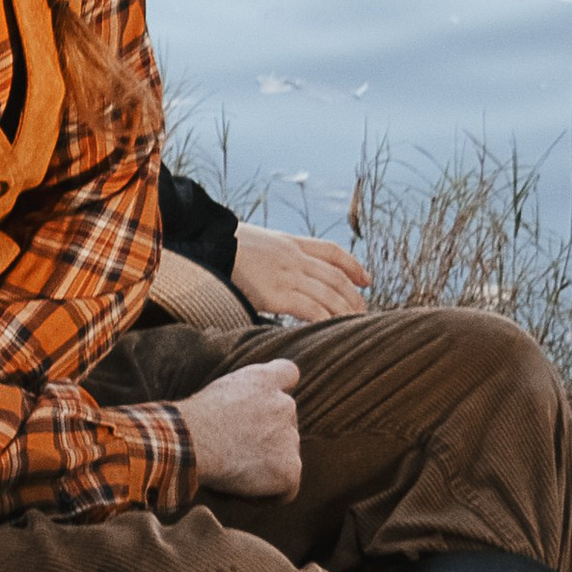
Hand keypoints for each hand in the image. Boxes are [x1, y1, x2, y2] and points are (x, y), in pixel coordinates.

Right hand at [179, 357, 302, 501]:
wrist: (187, 443)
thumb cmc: (188, 423)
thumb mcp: (216, 393)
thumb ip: (242, 396)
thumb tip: (245, 417)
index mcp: (264, 380)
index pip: (287, 374)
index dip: (279, 391)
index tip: (265, 406)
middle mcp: (284, 404)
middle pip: (286, 423)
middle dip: (267, 438)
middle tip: (233, 451)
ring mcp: (290, 437)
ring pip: (286, 457)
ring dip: (265, 466)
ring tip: (231, 471)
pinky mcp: (290, 469)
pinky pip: (286, 490)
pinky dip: (268, 495)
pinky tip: (242, 492)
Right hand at [231, 223, 369, 322]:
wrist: (205, 245)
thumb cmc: (220, 247)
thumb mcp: (254, 242)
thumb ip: (271, 254)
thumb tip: (272, 270)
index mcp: (289, 242)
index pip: (331, 251)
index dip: (353, 265)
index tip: (366, 280)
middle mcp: (294, 258)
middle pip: (336, 276)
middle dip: (354, 295)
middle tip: (363, 311)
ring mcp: (287, 275)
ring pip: (329, 294)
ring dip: (345, 310)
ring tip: (354, 323)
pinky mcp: (276, 294)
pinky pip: (311, 309)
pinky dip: (325, 319)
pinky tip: (331, 329)